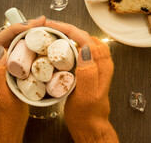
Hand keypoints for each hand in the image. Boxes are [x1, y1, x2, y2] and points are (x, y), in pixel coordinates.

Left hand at [0, 16, 45, 141]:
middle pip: (8, 36)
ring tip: (45, 27)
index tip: (31, 25)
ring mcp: (3, 62)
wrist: (9, 122)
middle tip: (42, 21)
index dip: (15, 28)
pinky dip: (32, 42)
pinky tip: (43, 41)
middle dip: (25, 26)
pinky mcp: (13, 66)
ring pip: (16, 41)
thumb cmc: (2, 111)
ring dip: (30, 32)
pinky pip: (22, 50)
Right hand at [44, 20, 117, 141]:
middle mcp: (102, 62)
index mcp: (102, 65)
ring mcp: (97, 64)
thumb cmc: (87, 114)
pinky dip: (70, 43)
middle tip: (49, 26)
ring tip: (52, 31)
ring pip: (84, 41)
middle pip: (85, 36)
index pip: (86, 38)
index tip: (52, 25)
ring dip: (69, 33)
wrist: (90, 125)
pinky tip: (60, 45)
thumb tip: (85, 49)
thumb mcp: (85, 95)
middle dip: (67, 28)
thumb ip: (88, 73)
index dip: (69, 29)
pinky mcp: (91, 68)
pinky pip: (81, 49)